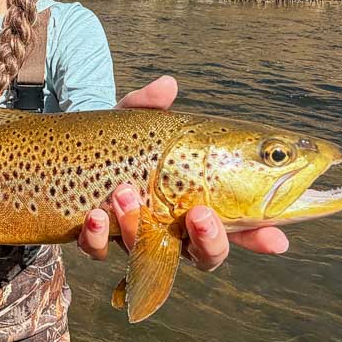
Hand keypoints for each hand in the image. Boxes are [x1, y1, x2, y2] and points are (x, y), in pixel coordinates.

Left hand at [76, 75, 290, 268]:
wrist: (64, 152)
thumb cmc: (118, 140)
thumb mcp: (134, 119)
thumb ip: (149, 104)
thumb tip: (167, 86)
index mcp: (195, 201)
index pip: (238, 226)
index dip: (259, 236)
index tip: (276, 239)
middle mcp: (169, 228)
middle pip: (203, 255)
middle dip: (208, 241)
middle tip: (201, 215)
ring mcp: (134, 237)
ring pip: (149, 255)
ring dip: (139, 228)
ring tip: (127, 193)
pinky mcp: (97, 240)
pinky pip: (98, 251)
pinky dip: (97, 237)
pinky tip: (94, 215)